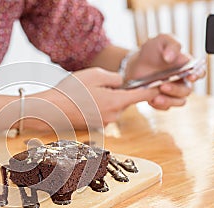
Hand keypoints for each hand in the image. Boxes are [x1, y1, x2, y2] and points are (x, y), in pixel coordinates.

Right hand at [31, 67, 158, 128]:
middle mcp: (114, 115)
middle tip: (99, 85)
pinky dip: (99, 107)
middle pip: (126, 101)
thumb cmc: (71, 90)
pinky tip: (84, 102)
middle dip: (119, 92)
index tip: (162, 86)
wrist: (51, 109)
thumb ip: (115, 78)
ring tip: (87, 94)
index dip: (153, 89)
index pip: (142, 95)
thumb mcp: (95, 74)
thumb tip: (122, 83)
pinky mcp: (96, 127)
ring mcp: (104, 123)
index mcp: (116, 101)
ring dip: (108, 100)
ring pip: (114, 107)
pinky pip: (104, 113)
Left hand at [125, 34, 205, 109]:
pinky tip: (151, 101)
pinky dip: (159, 105)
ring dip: (168, 100)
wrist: (135, 64)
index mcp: (187, 66)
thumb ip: (170, 45)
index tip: (191, 76)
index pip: (199, 72)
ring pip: (178, 101)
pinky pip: (164, 107)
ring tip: (155, 98)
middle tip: (163, 85)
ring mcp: (172, 92)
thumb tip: (171, 56)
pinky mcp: (162, 99)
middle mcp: (182, 80)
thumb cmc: (152, 51)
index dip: (197, 75)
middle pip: (187, 90)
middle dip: (176, 89)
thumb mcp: (161, 41)